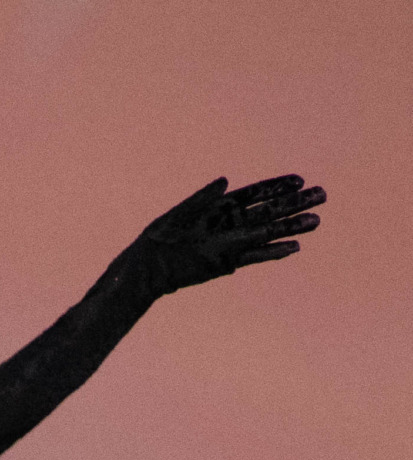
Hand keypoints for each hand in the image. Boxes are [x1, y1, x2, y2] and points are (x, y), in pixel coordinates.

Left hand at [132, 174, 324, 296]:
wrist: (149, 267)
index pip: (255, 192)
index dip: (277, 187)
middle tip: (323, 195)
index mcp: (221, 207)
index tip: (299, 180)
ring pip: (268, 233)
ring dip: (291, 228)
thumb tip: (225, 181)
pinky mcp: (227, 263)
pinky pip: (255, 257)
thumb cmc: (162, 236)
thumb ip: (204, 197)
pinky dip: (272, 253)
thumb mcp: (181, 212)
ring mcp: (231, 244)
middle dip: (295, 204)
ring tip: (317, 221)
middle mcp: (230, 224)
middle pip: (269, 211)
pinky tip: (293, 249)